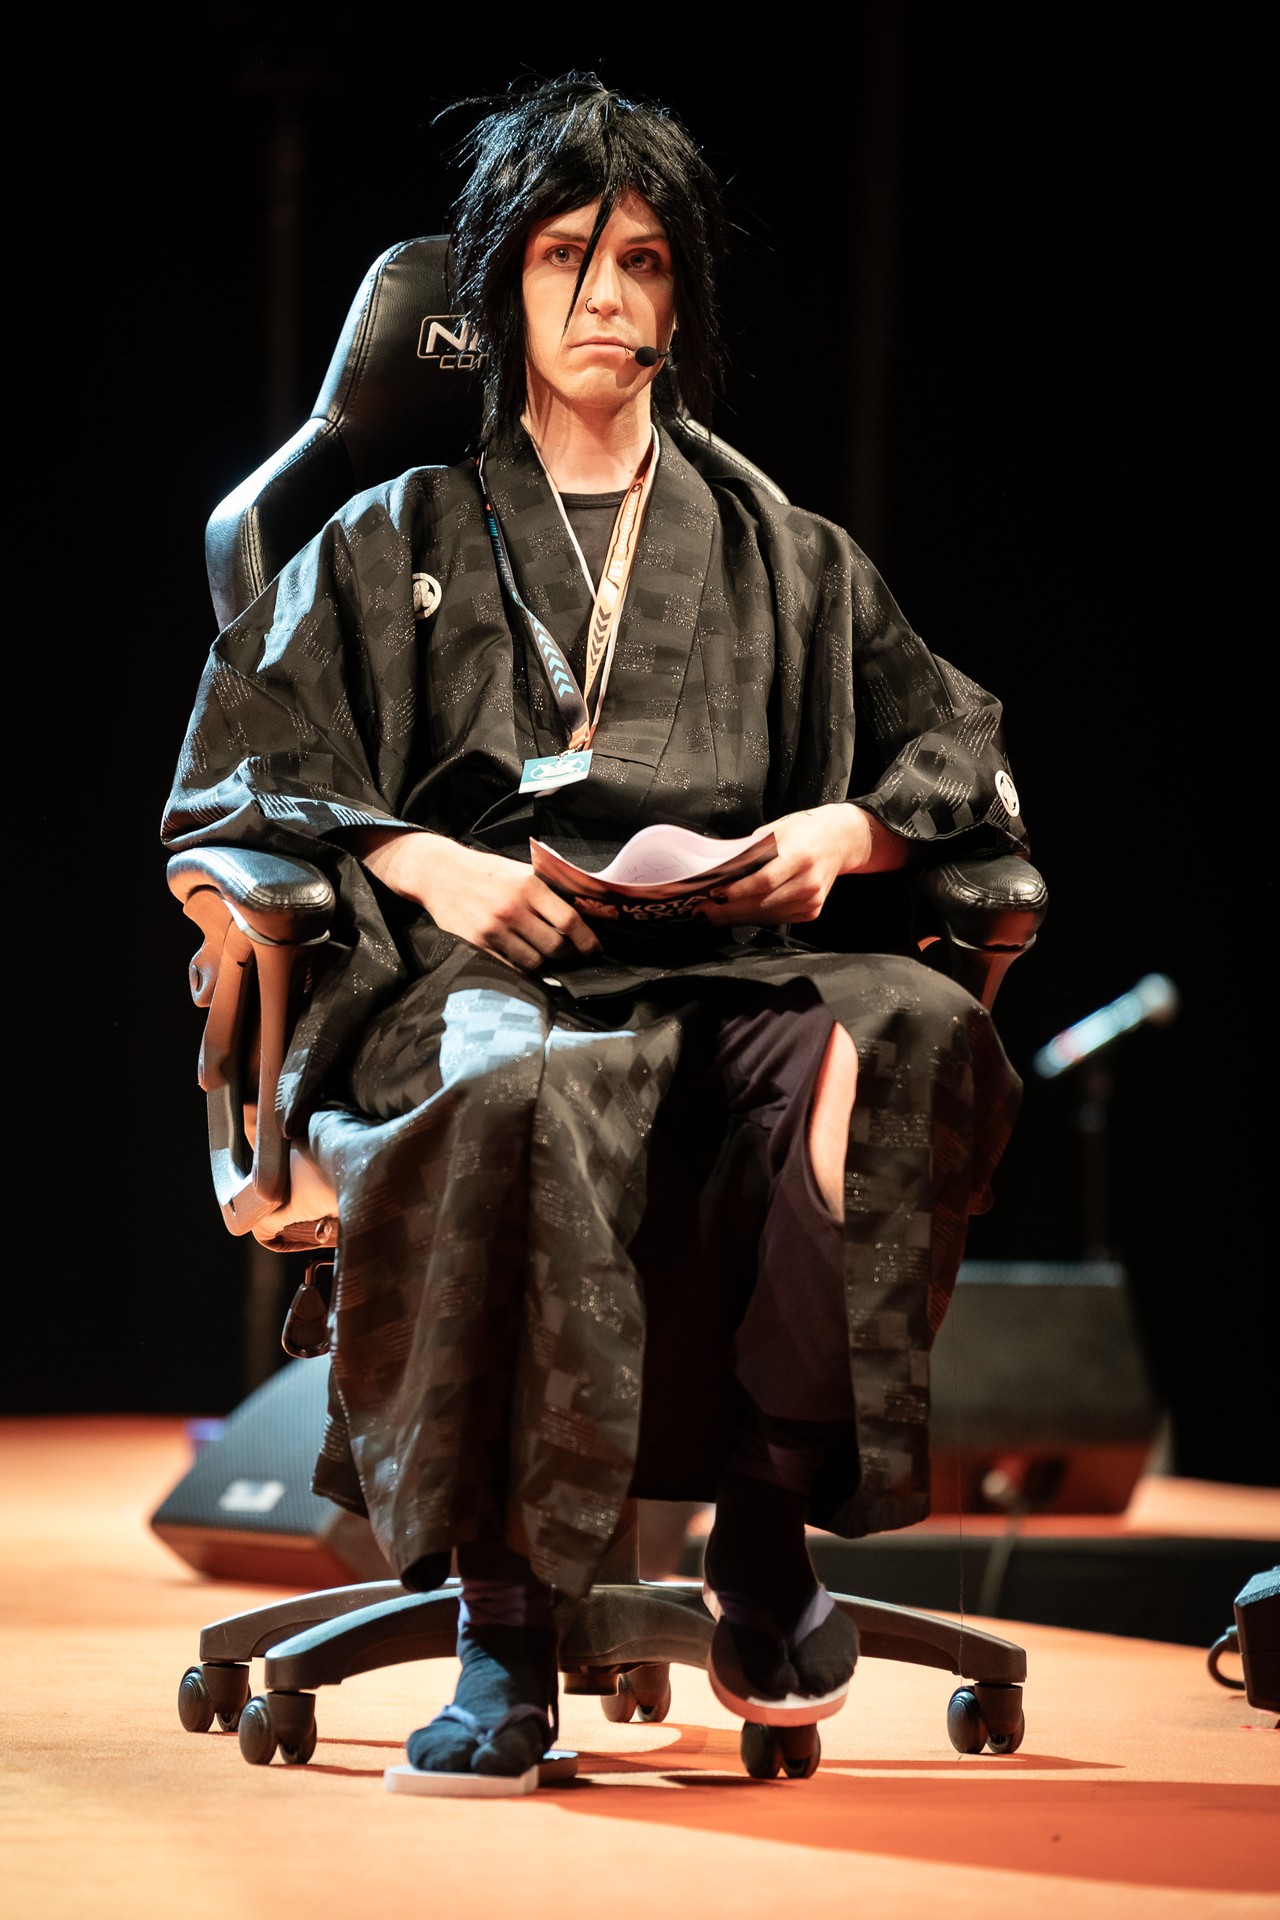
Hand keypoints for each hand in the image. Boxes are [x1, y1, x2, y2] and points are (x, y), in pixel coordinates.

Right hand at [357, 830, 602, 971]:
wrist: (440, 874)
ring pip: (534, 961)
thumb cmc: (486, 873)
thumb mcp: (520, 871)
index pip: (570, 921)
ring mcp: (493, 929)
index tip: (595, 951)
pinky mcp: (477, 945)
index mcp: (529, 886)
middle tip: (572, 955)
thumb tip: (585, 911)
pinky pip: (510, 968)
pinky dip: (522, 968)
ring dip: (545, 963)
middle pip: (555, 947)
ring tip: (545, 955)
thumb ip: (548, 890)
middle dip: (569, 955)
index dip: (588, 941)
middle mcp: (512, 909)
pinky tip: (524, 960)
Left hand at [696, 805, 909, 926]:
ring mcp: (811, 900)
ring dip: (736, 916)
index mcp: (799, 855)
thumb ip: (751, 851)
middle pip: (762, 902)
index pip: (765, 880)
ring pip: (767, 914)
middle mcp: (808, 881)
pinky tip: (736, 913)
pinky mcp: (811, 911)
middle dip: (728, 909)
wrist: (839, 841)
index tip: (713, 893)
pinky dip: (754, 917)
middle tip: (701, 910)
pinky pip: (776, 918)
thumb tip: (720, 869)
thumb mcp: (776, 830)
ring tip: (711, 914)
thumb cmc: (803, 831)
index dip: (738, 890)